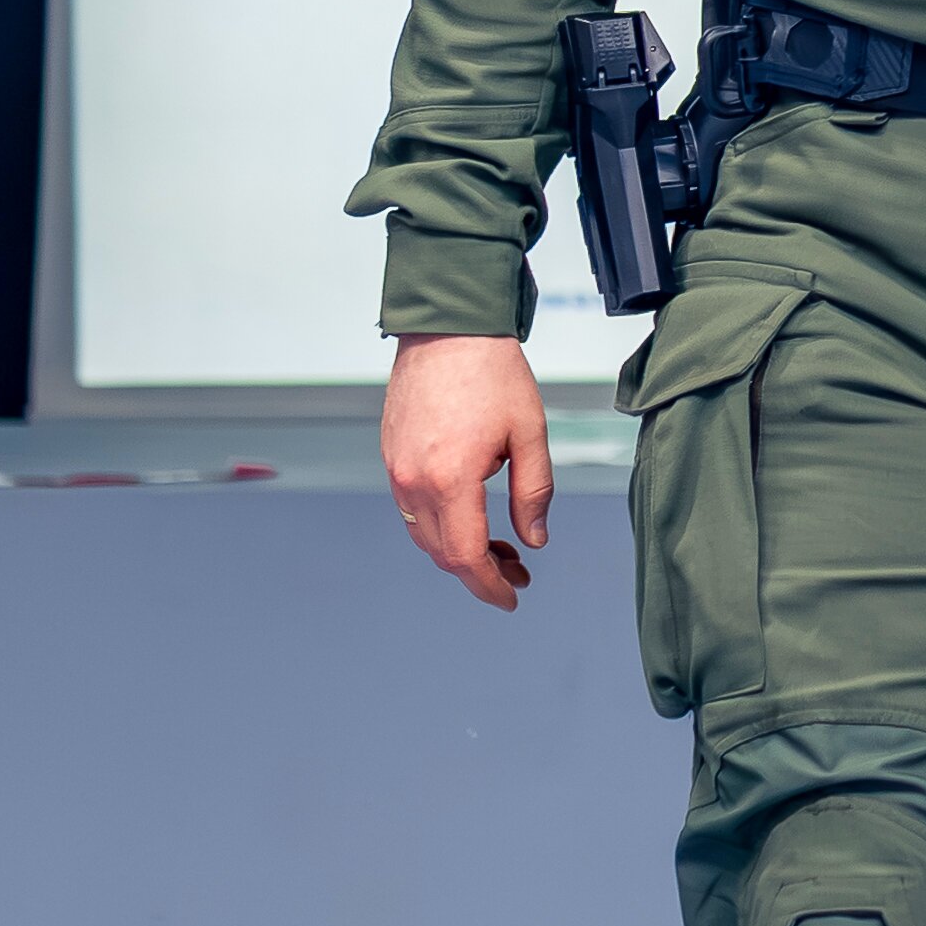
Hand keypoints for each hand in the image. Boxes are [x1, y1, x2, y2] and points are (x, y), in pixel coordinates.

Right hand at [382, 332, 555, 610]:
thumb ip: (534, 493)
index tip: (511, 598)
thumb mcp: (530, 433)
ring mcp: (396, 468)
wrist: (447, 327)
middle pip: (441, 552)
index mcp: (450, 479)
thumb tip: (533, 539)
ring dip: (458, 549)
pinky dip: (440, 524)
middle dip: (479, 572)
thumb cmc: (492, 372)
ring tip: (499, 549)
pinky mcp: (391, 454)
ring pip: (423, 534)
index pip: (465, 556)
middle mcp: (414, 480)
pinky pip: (412, 508)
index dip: (489, 585)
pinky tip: (469, 516)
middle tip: (517, 573)